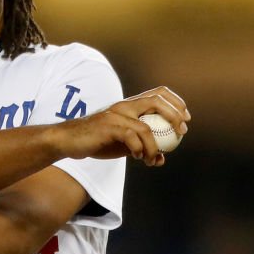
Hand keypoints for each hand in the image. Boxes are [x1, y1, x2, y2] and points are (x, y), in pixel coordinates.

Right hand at [56, 86, 189, 164]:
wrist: (68, 141)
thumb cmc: (96, 141)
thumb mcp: (123, 144)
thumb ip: (142, 146)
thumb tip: (162, 158)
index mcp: (130, 105)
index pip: (158, 93)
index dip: (176, 103)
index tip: (185, 119)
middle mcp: (125, 105)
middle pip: (158, 101)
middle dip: (175, 116)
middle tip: (181, 132)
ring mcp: (117, 114)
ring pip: (146, 128)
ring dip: (154, 147)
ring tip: (151, 160)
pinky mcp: (109, 126)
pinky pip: (133, 137)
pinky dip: (140, 149)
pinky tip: (137, 157)